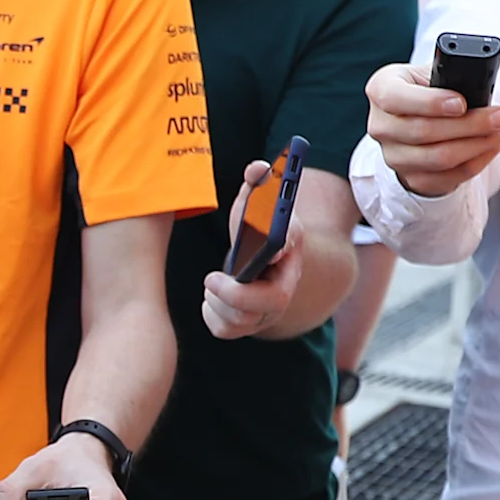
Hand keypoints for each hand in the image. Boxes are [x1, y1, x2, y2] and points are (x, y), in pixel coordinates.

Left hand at [201, 160, 298, 339]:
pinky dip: (210, 313)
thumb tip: (256, 168)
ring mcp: (263, 314)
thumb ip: (260, 184)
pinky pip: (223, 330)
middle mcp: (281, 296)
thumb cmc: (262, 226)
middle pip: (263, 310)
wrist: (265, 255)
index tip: (237, 265)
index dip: (258, 276)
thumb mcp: (263, 202)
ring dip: (217, 302)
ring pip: (238, 324)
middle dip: (232, 296)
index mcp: (289, 266)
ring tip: (213, 282)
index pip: (280, 282)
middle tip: (210, 278)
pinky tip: (212, 295)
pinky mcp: (243, 325)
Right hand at [365, 61, 499, 197]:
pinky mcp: (411, 179)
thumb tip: (485, 92)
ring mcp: (394, 156)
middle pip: (423, 131)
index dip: (430, 103)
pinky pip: (449, 177)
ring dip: (478, 144)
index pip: (396, 98)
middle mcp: (381, 125)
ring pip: (439, 157)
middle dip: (470, 124)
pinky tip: (494, 146)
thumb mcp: (433, 74)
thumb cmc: (428, 90)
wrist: (417, 120)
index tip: (461, 104)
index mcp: (381, 89)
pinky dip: (477, 161)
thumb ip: (452, 78)